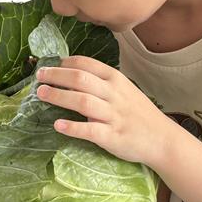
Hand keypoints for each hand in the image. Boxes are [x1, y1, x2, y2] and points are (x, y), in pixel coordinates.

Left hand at [35, 56, 173, 167]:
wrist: (162, 139)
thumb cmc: (139, 114)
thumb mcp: (124, 90)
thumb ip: (102, 83)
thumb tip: (71, 75)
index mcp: (116, 79)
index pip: (87, 64)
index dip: (65, 62)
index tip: (50, 64)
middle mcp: (114, 94)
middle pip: (80, 79)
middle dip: (56, 76)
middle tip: (39, 76)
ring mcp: (113, 115)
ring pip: (83, 101)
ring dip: (59, 96)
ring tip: (41, 94)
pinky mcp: (113, 136)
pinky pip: (90, 130)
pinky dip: (73, 127)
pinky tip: (58, 125)